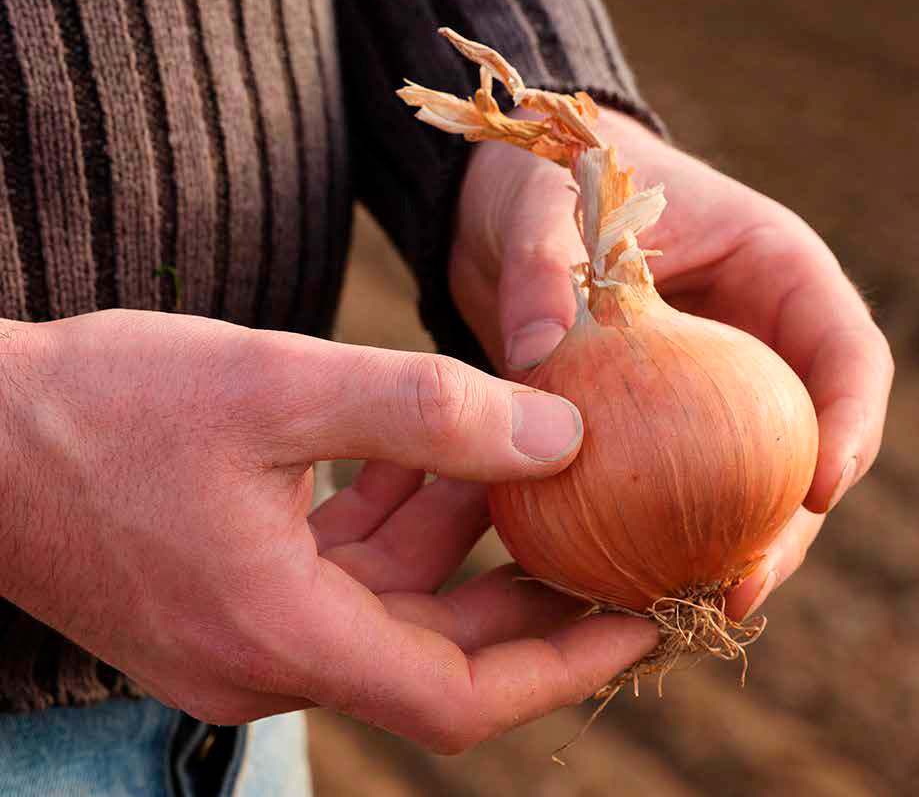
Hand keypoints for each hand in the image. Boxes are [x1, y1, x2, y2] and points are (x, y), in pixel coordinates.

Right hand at [0, 310, 657, 750]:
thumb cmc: (106, 405)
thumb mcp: (281, 388)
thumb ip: (427, 413)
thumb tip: (558, 440)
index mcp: (281, 632)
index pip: (463, 695)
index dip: (567, 659)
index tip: (645, 616)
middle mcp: (265, 656)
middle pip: (438, 647)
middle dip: (528, 592)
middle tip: (607, 532)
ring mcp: (240, 630)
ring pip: (391, 595)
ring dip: (458, 530)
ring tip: (521, 455)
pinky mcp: (225, 590)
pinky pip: (341, 567)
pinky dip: (395, 512)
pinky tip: (426, 450)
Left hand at [450, 108, 893, 617]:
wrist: (500, 209)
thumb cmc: (545, 182)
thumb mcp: (543, 212)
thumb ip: (544, 274)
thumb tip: (535, 354)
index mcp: (770, 270)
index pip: (846, 352)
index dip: (851, 423)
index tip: (819, 488)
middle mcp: (754, 337)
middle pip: (804, 439)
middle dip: (789, 522)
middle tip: (744, 584)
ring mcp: (708, 387)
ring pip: (743, 479)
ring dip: (727, 546)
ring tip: (687, 603)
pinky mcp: (654, 423)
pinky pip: (670, 486)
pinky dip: (656, 531)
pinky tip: (621, 579)